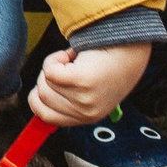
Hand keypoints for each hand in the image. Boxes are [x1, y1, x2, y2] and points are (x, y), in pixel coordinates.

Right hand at [29, 43, 150, 126]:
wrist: (128, 48)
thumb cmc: (108, 65)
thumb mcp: (90, 92)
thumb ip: (68, 100)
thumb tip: (38, 96)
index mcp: (87, 118)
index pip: (46, 117)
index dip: (37, 99)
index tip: (43, 84)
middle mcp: (86, 113)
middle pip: (41, 96)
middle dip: (47, 76)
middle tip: (67, 67)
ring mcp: (84, 99)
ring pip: (45, 81)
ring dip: (54, 65)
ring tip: (73, 61)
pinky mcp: (82, 81)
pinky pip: (50, 70)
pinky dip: (55, 58)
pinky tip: (70, 55)